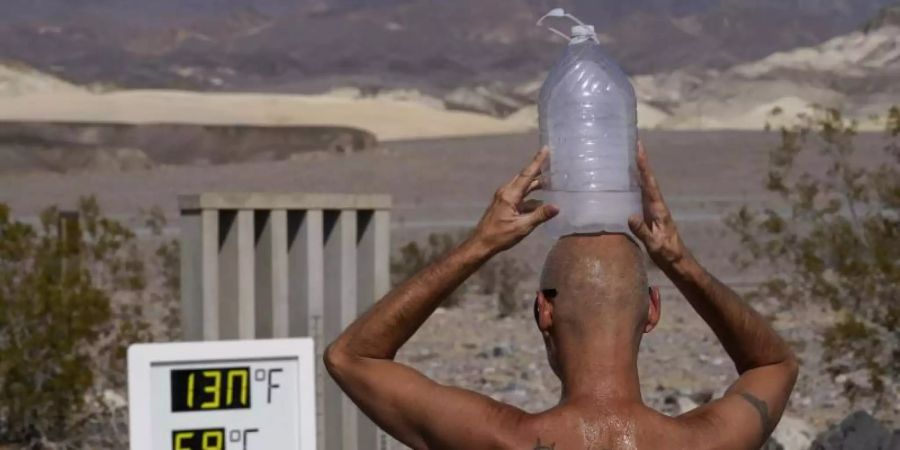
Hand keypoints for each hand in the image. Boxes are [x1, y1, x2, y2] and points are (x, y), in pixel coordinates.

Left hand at [471, 148, 558, 253]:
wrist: (481, 244)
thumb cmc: (500, 236)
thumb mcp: (522, 227)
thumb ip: (540, 216)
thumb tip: (557, 207)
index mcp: (510, 195)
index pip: (527, 174)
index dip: (537, 161)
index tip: (546, 149)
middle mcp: (506, 192)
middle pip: (525, 177)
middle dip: (538, 169)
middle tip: (552, 162)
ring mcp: (504, 198)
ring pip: (523, 187)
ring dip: (535, 184)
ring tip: (551, 181)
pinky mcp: (504, 205)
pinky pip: (520, 196)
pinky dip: (531, 197)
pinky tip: (542, 202)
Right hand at [628, 142, 689, 268]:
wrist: (678, 262)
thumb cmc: (668, 254)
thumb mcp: (655, 245)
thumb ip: (643, 231)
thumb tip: (630, 216)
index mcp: (659, 208)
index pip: (650, 183)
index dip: (644, 165)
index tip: (638, 148)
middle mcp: (656, 204)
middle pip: (647, 178)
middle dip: (640, 161)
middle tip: (632, 142)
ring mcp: (653, 209)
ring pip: (643, 185)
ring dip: (636, 170)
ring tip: (626, 156)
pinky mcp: (648, 215)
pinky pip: (639, 195)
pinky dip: (633, 184)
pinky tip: (625, 181)